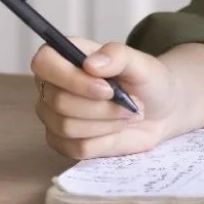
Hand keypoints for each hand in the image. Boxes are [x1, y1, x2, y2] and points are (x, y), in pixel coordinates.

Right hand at [32, 38, 183, 160]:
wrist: (159, 111)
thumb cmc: (146, 81)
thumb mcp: (141, 63)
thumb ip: (118, 55)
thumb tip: (91, 64)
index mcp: (64, 57)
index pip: (44, 62)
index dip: (71, 78)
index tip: (107, 88)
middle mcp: (52, 86)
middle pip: (59, 102)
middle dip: (102, 107)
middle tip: (129, 102)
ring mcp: (54, 117)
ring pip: (67, 127)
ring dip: (106, 123)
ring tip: (127, 113)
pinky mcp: (63, 143)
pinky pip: (76, 148)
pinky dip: (104, 140)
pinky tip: (117, 128)